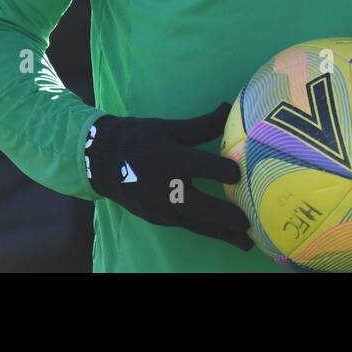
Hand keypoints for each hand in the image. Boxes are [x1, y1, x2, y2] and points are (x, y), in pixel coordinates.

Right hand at [84, 102, 252, 250]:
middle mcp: (165, 187)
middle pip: (200, 206)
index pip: (200, 166)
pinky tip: (224, 235)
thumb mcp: (170, 128)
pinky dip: (207, 230)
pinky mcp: (158, 219)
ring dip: (221, 234)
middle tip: (248, 223)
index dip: (221, 170)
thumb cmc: (140, 139)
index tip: (240, 173)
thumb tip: (228, 108)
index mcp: (169, 159)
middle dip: (225, 217)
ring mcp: (160, 207)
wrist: (102, 162)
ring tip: (246, 243)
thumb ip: (202, 124)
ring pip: (196, 223)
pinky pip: (187, 225)